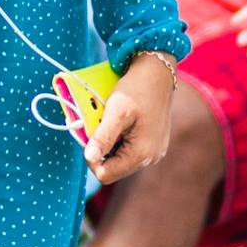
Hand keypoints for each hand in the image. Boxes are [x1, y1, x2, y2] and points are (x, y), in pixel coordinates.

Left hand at [87, 53, 176, 184]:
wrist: (157, 72)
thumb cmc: (137, 89)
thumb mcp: (116, 111)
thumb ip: (103, 136)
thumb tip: (90, 157)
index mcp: (142, 154)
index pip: (105, 174)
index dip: (91, 158)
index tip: (88, 136)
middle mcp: (150, 158)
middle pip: (112, 168)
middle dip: (100, 149)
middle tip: (98, 126)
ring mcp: (153, 152)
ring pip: (119, 159)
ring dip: (109, 143)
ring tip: (110, 121)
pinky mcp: (153, 144)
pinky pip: (128, 149)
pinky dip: (118, 138)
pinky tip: (119, 122)